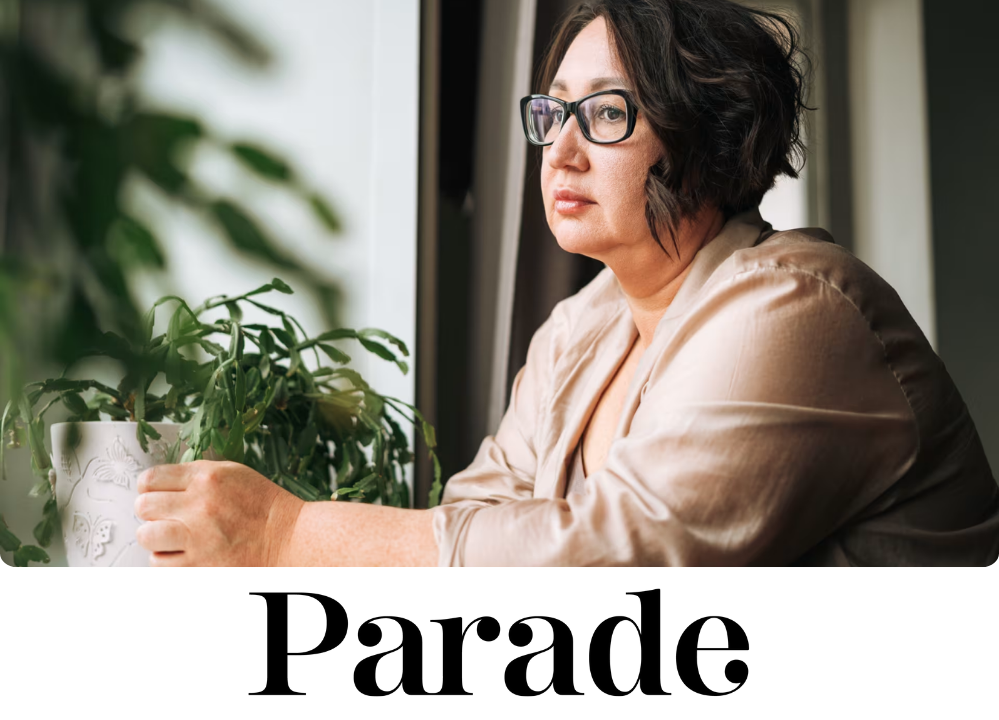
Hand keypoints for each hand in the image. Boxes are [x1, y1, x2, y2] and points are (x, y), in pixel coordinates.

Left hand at [134, 460, 303, 566]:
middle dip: (151, 512)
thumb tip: (161, 484)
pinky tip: (183, 554)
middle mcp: (199, 505)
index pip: (151, 479)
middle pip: (143, 507)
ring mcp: (198, 538)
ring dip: (156, 537)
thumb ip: (197, 476)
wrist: (290, 539)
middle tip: (165, 517)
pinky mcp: (199, 566)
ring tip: (172, 538)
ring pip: (147, 536)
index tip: (155, 494)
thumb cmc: (263, 507)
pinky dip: (167, 559)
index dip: (149, 488)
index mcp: (207, 478)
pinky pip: (160, 563)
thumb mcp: (234, 474)